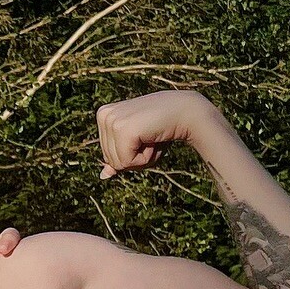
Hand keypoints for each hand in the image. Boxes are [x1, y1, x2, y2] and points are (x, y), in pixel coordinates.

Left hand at [96, 90, 211, 180]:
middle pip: (110, 160)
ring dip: (141, 158)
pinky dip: (145, 158)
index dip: (129, 153)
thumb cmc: (162, 127)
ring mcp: (111, 121)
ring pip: (118, 164)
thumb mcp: (137, 143)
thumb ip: (119, 156)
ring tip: (151, 137)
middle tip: (150, 137)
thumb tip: (103, 176)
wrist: (186, 112)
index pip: (107, 154)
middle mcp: (104, 115)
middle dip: (134, 157)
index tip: (144, 135)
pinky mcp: (122, 130)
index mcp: (104, 114)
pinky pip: (127, 162)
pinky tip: (153, 139)